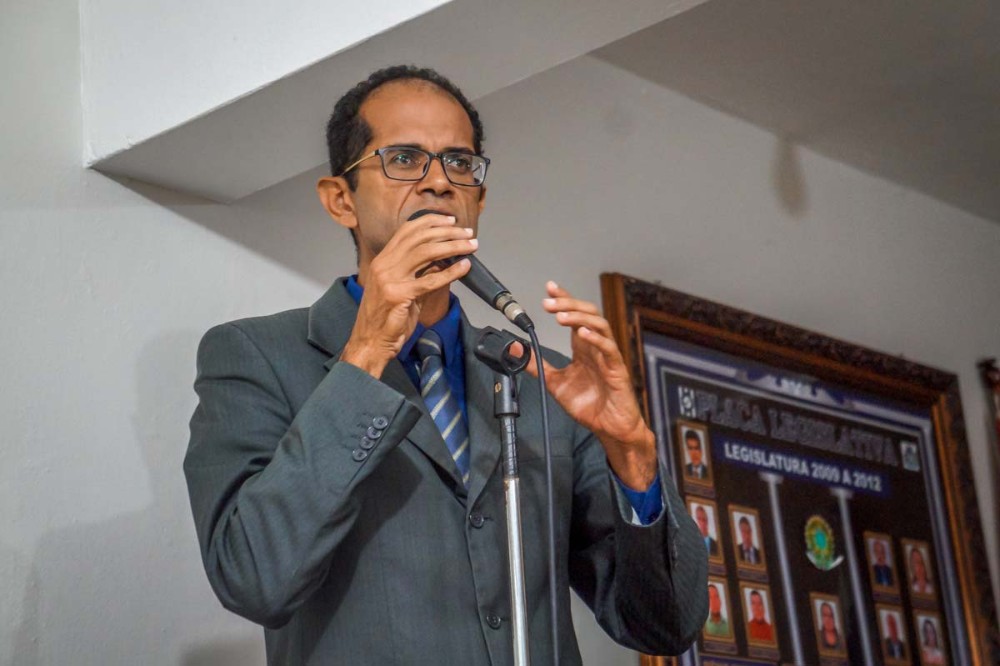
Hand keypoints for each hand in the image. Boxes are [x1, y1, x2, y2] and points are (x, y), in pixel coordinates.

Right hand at [341, 215, 475, 377]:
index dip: (430, 222)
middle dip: (447, 232)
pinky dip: (451, 272)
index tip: (450, 220)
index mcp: (383, 260)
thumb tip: (444, 260)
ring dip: (453, 246)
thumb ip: (421, 273)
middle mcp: (384, 265)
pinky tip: (464, 267)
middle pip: (419, 237)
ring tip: (471, 245)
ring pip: (426, 252)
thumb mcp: (404, 289)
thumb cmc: (387, 319)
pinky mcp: (398, 295)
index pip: (407, 230)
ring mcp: (389, 279)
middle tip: (467, 232)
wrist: (370, 342)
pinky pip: (430, 280)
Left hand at [525, 281, 656, 489]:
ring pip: (600, 325)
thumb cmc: (589, 405)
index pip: (574, 315)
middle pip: (588, 313)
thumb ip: (538, 365)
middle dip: (568, 304)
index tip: (549, 288)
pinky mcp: (617, 369)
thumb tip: (517, 349)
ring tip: (560, 316)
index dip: (564, 299)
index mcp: (583, 347)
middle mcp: (596, 347)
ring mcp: (608, 356)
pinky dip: (596, 338)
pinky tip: (582, 333)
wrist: (610, 428)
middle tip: (548, 303)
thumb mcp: (554, 383)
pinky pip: (609, 348)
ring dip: (579, 317)